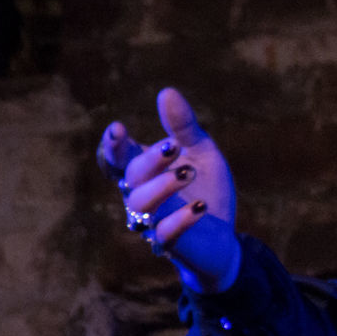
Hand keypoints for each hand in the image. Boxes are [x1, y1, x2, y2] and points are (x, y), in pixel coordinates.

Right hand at [97, 88, 239, 292]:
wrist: (223, 237)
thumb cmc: (206, 190)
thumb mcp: (201, 152)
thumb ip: (184, 127)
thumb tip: (166, 91)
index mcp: (143, 171)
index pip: (116, 157)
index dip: (112, 144)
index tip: (119, 128)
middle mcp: (140, 195)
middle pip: (131, 176)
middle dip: (149, 159)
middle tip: (173, 147)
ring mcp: (152, 221)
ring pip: (140, 205)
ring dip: (161, 186)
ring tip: (188, 173)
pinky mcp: (171, 244)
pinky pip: (165, 234)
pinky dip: (181, 219)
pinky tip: (201, 207)